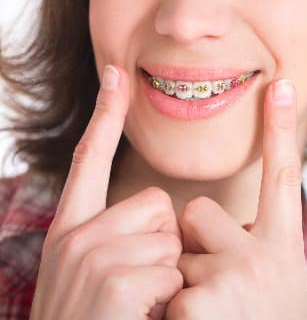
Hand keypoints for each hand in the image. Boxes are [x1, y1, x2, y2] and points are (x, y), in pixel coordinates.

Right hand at [30, 65, 182, 319]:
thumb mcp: (95, 274)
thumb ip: (119, 238)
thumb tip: (162, 216)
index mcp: (71, 229)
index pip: (90, 159)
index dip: (105, 116)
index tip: (117, 75)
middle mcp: (75, 235)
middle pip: (157, 204)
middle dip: (162, 244)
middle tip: (141, 282)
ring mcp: (91, 256)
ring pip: (169, 239)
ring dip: (167, 276)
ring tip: (139, 305)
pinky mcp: (113, 281)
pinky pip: (172, 272)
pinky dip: (168, 300)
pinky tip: (142, 317)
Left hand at [165, 79, 306, 319]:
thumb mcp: (274, 280)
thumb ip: (251, 243)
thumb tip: (205, 220)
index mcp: (283, 245)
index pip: (282, 175)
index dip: (281, 129)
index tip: (281, 86)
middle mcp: (265, 252)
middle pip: (197, 212)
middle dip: (195, 243)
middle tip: (217, 286)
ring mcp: (235, 276)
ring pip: (175, 253)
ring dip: (181, 282)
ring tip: (211, 315)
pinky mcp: (203, 302)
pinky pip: (165, 289)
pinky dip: (170, 314)